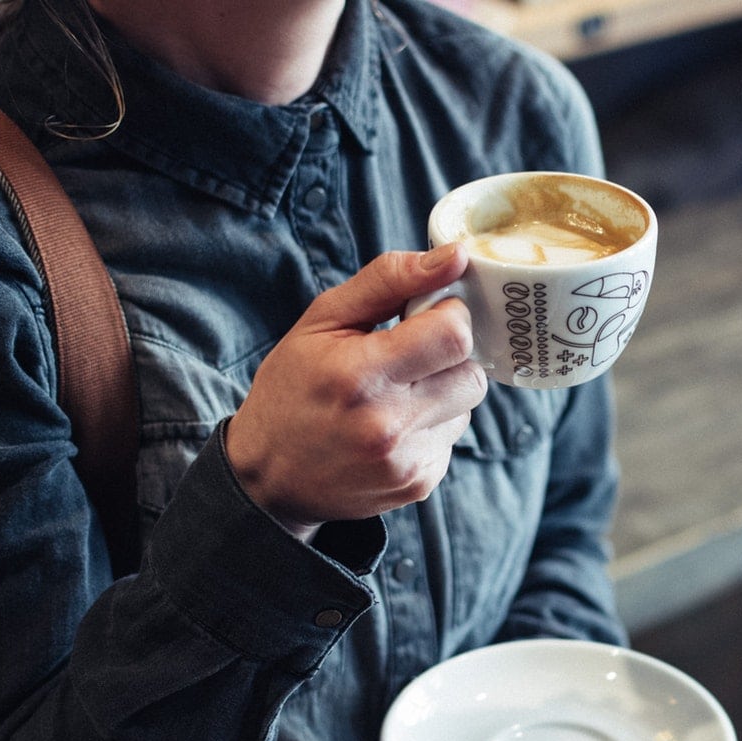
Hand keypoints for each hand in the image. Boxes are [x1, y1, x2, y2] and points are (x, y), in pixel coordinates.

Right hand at [225, 244, 485, 533]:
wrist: (269, 477)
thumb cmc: (293, 389)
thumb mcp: (323, 321)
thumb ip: (389, 280)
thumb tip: (456, 256)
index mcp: (360, 375)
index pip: (454, 334)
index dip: (449, 316)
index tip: (424, 317)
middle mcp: (388, 425)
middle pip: (472, 374)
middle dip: (449, 357)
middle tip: (407, 357)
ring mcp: (406, 462)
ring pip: (467, 406)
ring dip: (442, 392)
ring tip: (392, 396)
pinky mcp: (419, 485)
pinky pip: (452, 438)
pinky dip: (430, 426)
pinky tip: (390, 427)